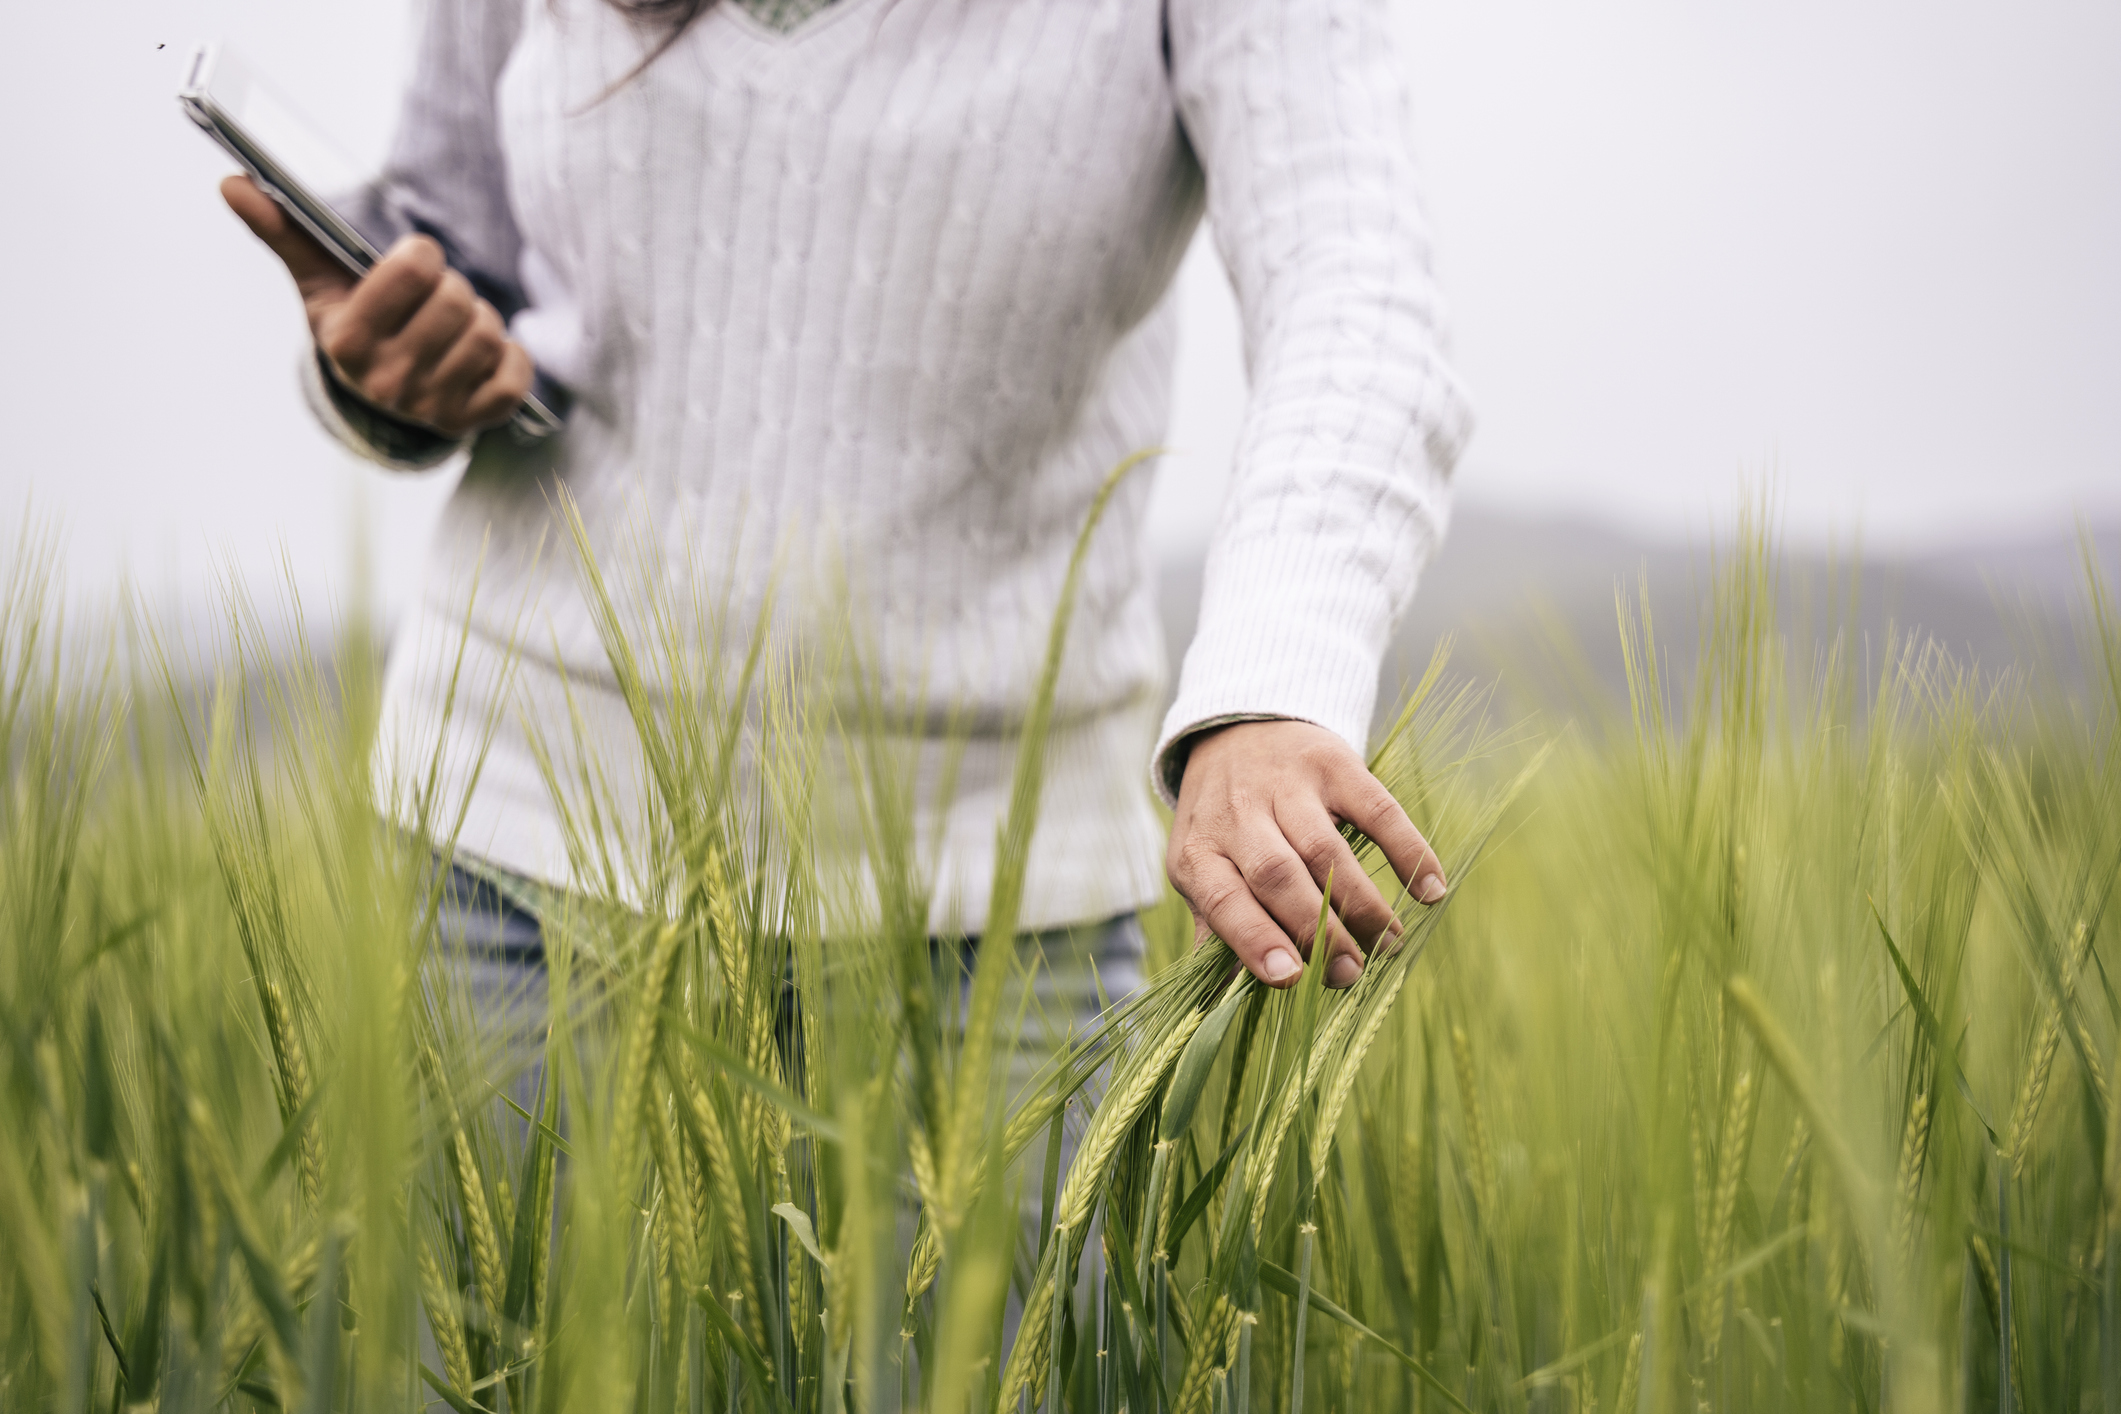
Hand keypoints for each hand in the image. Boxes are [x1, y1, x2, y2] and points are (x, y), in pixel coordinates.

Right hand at [221, 174, 533, 437]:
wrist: (372, 395)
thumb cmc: (350, 319)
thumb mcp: (316, 280)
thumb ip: (282, 231)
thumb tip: (232, 184)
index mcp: (347, 340)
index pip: (415, 270)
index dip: (423, 254)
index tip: (413, 262)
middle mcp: (387, 381)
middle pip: (457, 302)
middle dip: (453, 289)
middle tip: (436, 299)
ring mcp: (429, 408)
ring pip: (488, 337)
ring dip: (481, 322)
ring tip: (455, 326)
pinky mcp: (469, 423)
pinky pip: (513, 380)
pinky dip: (510, 360)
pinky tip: (483, 355)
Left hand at [1167, 720, 1446, 988]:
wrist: (1238, 728)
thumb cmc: (1222, 821)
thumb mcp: (1201, 868)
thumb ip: (1217, 927)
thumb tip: (1233, 995)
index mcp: (1198, 852)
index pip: (1224, 900)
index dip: (1255, 940)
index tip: (1291, 978)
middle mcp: (1236, 816)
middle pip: (1278, 878)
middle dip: (1319, 932)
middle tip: (1352, 973)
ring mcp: (1285, 786)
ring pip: (1326, 850)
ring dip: (1362, 904)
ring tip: (1388, 944)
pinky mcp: (1332, 764)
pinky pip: (1375, 810)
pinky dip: (1407, 850)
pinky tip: (1429, 889)